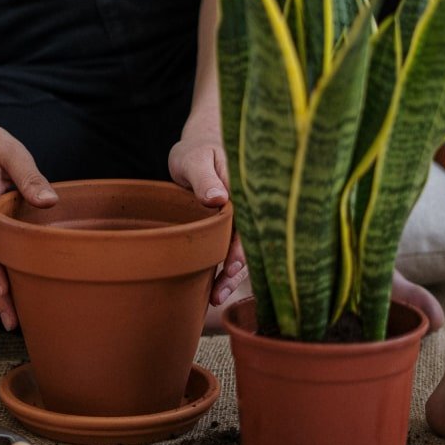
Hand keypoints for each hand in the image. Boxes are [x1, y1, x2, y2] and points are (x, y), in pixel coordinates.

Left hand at [168, 131, 246, 304]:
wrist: (198, 147)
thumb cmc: (196, 150)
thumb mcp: (195, 159)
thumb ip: (204, 178)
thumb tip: (218, 198)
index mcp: (245, 191)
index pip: (249, 224)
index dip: (242, 248)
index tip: (231, 267)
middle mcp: (248, 208)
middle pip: (249, 243)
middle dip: (237, 269)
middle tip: (220, 292)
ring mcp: (241, 219)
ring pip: (243, 250)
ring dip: (232, 274)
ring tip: (216, 297)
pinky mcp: (231, 227)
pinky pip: (233, 248)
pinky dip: (226, 267)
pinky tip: (216, 287)